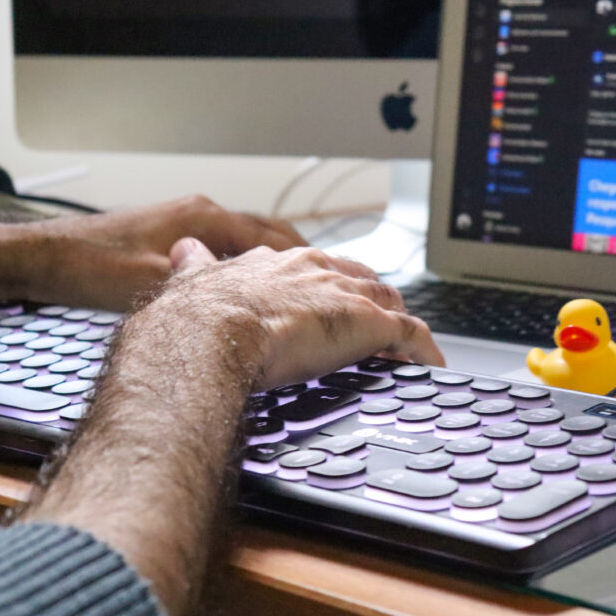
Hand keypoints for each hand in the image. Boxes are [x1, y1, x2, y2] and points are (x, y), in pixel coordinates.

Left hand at [0, 195, 306, 309]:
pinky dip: (247, 260)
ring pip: (246, 236)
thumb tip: (252, 303)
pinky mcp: (170, 233)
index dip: (306, 259)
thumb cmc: (93, 266)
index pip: (273, 237)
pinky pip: (225, 244)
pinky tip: (248, 280)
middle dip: (300, 252)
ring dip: (274, 255)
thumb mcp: (156, 284)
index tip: (330, 275)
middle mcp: (200, 213)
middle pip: (266, 230)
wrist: (45, 255)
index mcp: (205, 219)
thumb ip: (207, 288)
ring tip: (298, 277)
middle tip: (326, 274)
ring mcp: (185, 221)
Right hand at [146, 237, 443, 387]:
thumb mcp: (194, 281)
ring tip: (403, 349)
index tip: (330, 305)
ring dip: (398, 324)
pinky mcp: (370, 323)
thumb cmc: (196, 318)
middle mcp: (318, 271)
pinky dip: (425, 350)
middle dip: (371, 302)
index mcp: (279, 263)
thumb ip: (196, 265)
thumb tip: (185, 250)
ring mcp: (347, 295)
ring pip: (390, 302)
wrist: (208, 334)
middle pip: (362, 281)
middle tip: (376, 329)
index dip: (330, 287)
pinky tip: (430, 365)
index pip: (319, 268)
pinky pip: (412, 334)